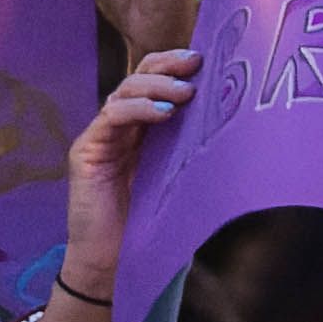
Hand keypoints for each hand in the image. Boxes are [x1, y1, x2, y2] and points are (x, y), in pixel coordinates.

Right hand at [61, 49, 194, 300]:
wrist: (112, 262)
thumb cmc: (148, 225)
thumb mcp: (180, 178)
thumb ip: (193, 149)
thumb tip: (236, 123)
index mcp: (143, 129)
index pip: (154, 82)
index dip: (174, 65)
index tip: (207, 60)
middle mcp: (120, 126)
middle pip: (137, 77)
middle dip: (166, 65)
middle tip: (195, 64)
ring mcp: (101, 135)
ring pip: (124, 91)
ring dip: (156, 87)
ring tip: (185, 93)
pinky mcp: (86, 150)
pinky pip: (110, 117)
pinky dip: (137, 110)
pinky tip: (163, 115)